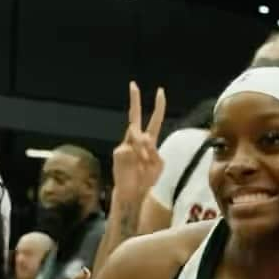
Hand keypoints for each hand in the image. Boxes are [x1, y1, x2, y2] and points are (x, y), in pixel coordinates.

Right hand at [111, 81, 166, 206]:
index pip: (154, 120)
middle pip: (134, 116)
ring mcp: (126, 144)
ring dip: (143, 147)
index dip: (158, 106)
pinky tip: (136, 165)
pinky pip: (130, 147)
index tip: (160, 91)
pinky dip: (137, 155)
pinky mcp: (119, 151)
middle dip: (134, 100)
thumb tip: (144, 139)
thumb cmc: (147, 179)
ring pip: (137, 135)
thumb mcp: (158, 165)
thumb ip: (154, 150)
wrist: (133, 193)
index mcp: (149, 141)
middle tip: (133, 84)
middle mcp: (136, 140)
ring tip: (144, 161)